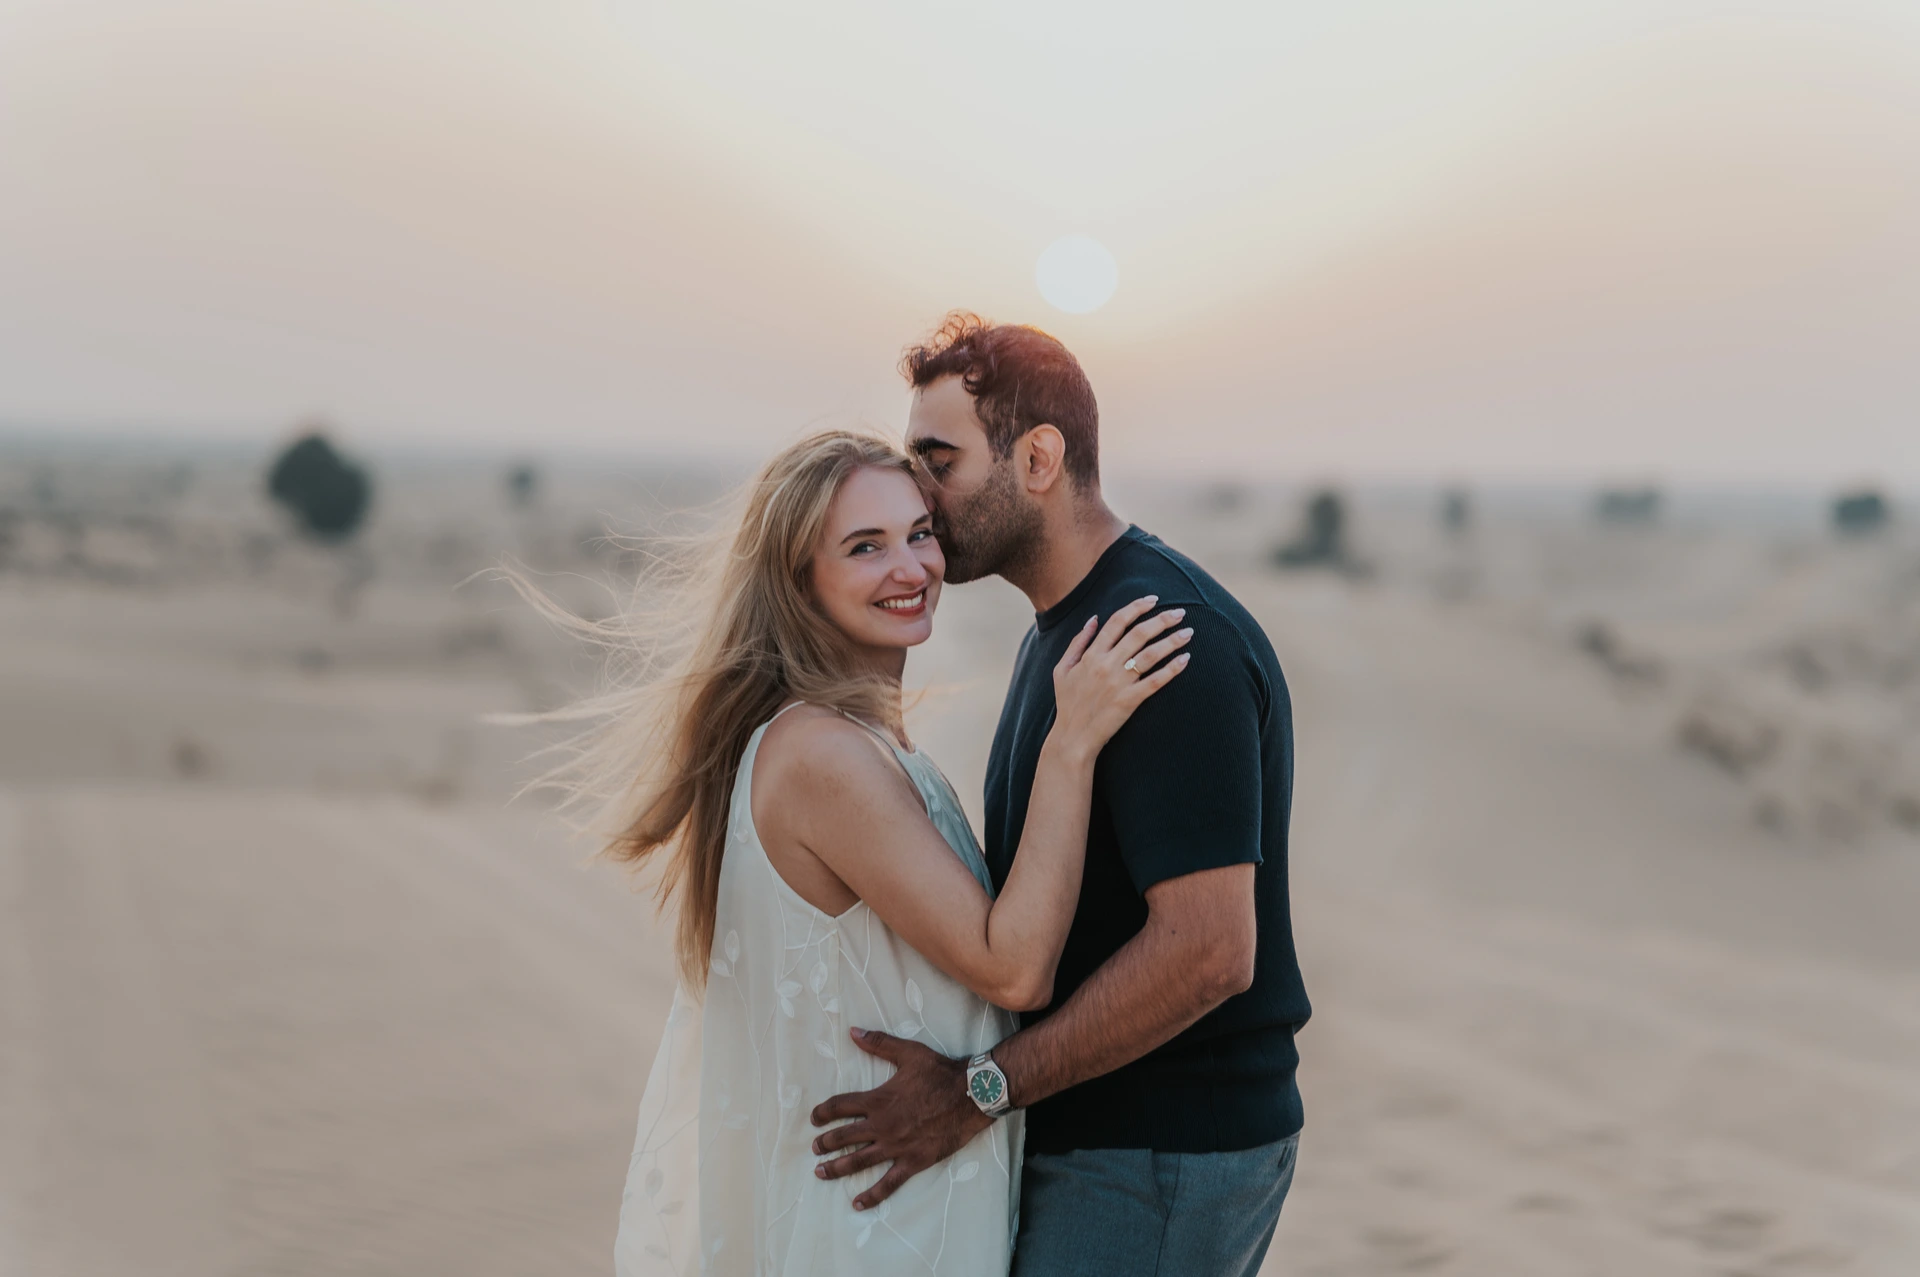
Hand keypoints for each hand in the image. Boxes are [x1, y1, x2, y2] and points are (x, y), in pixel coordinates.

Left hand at [808, 1027, 992, 1209]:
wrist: (970, 1096)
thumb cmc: (940, 1073)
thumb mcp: (908, 1053)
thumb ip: (879, 1043)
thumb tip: (853, 1032)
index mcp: (878, 1099)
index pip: (840, 1106)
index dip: (823, 1113)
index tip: (814, 1119)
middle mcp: (882, 1125)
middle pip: (844, 1136)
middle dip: (825, 1143)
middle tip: (815, 1148)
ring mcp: (896, 1146)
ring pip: (859, 1161)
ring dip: (837, 1168)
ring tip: (821, 1172)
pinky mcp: (912, 1162)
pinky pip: (888, 1183)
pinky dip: (872, 1195)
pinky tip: (857, 1203)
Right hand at [1050, 595, 1192, 758]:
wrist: (1072, 737)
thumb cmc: (1067, 703)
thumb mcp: (1062, 669)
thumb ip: (1077, 642)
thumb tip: (1093, 619)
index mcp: (1091, 655)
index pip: (1117, 622)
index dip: (1136, 607)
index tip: (1153, 600)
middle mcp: (1105, 665)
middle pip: (1138, 634)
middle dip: (1162, 620)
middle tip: (1181, 612)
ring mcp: (1119, 683)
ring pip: (1150, 655)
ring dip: (1171, 641)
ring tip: (1188, 633)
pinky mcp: (1130, 700)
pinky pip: (1155, 681)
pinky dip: (1172, 669)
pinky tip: (1185, 659)